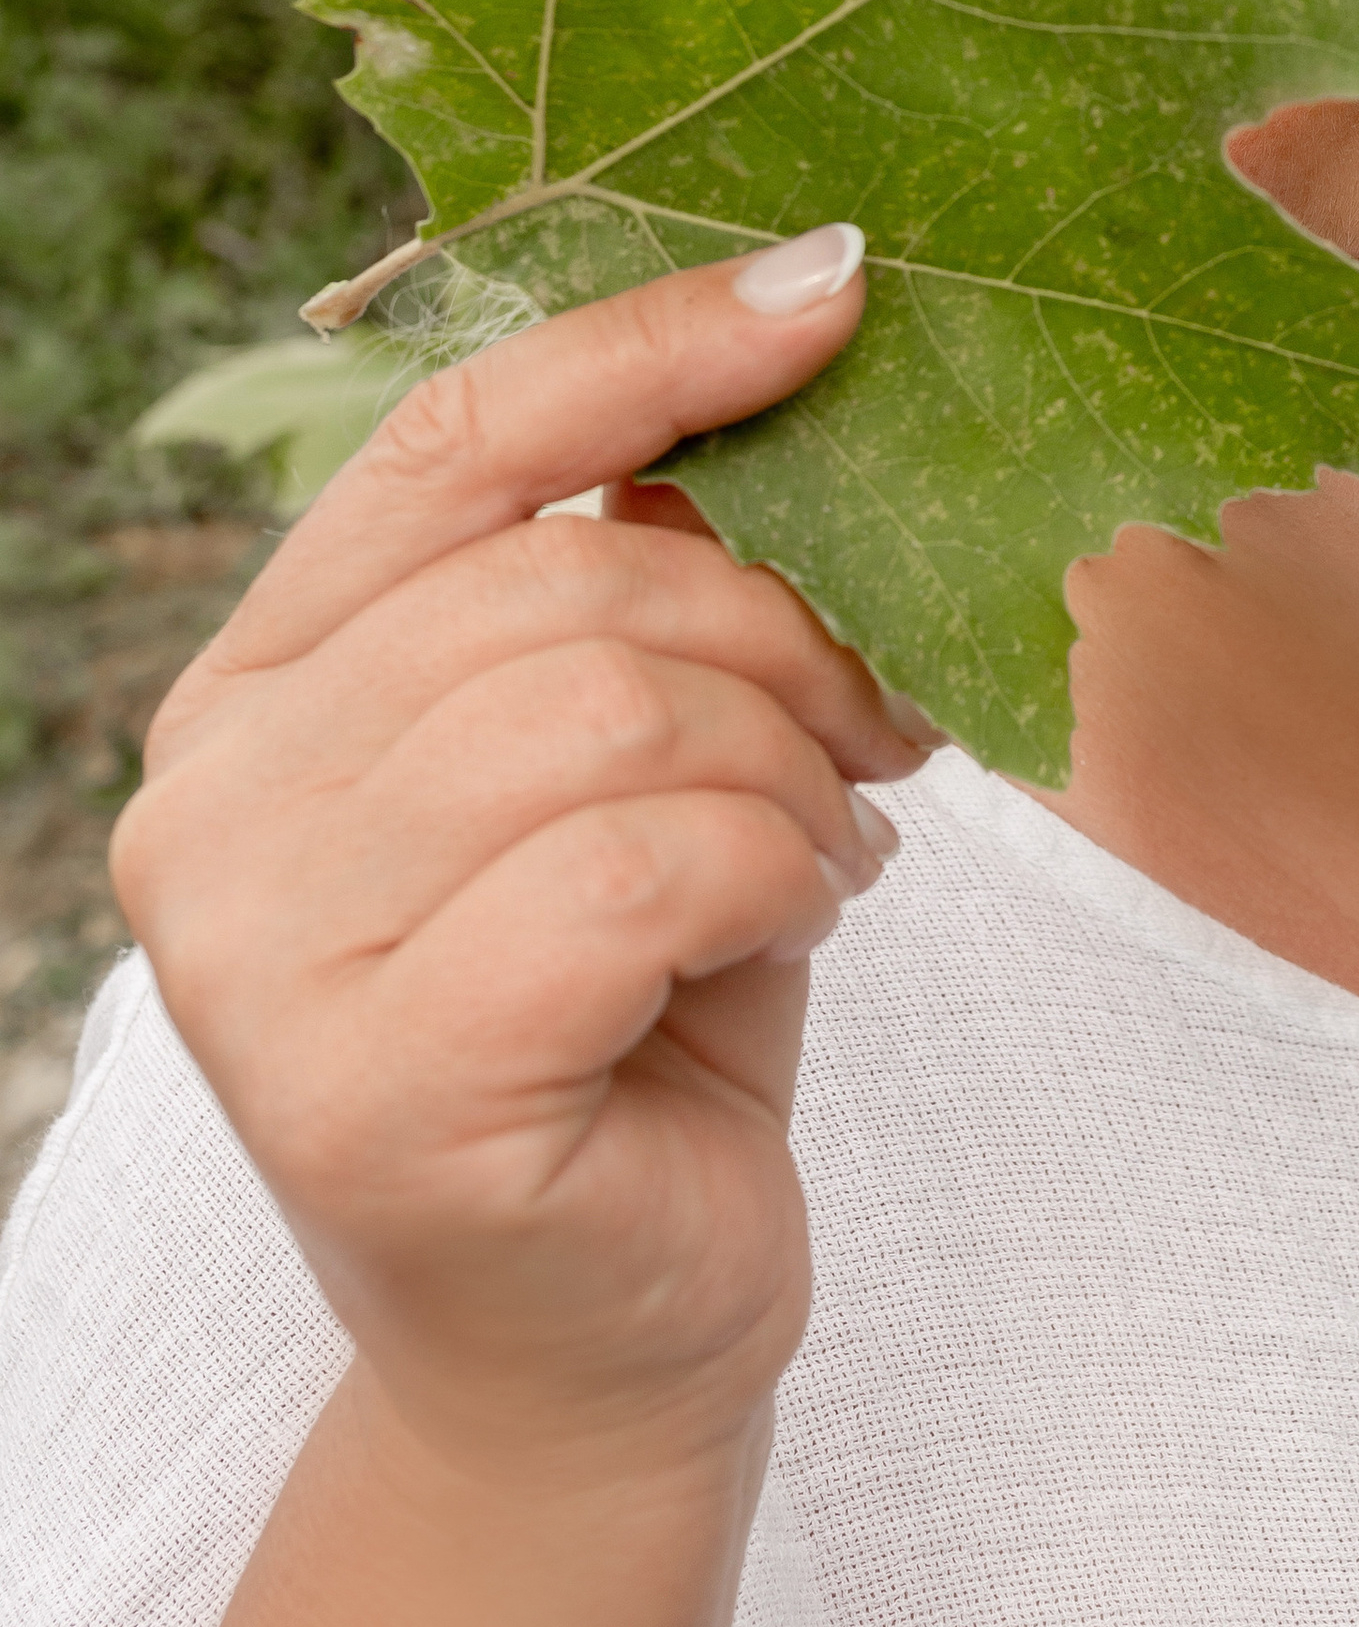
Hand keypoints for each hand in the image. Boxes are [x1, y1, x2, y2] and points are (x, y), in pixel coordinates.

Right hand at [112, 229, 916, 1490]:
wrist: (606, 1339)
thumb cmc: (636, 1018)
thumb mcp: (637, 759)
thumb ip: (651, 580)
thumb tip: (802, 339)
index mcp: (260, 687)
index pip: (450, 440)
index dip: (653, 343)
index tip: (839, 286)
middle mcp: (214, 804)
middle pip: (567, 579)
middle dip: (784, 634)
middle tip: (877, 730)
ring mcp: (264, 959)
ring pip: (614, 710)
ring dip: (789, 767)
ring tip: (825, 846)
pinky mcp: (373, 1092)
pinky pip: (641, 869)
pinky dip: (776, 874)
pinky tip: (792, 927)